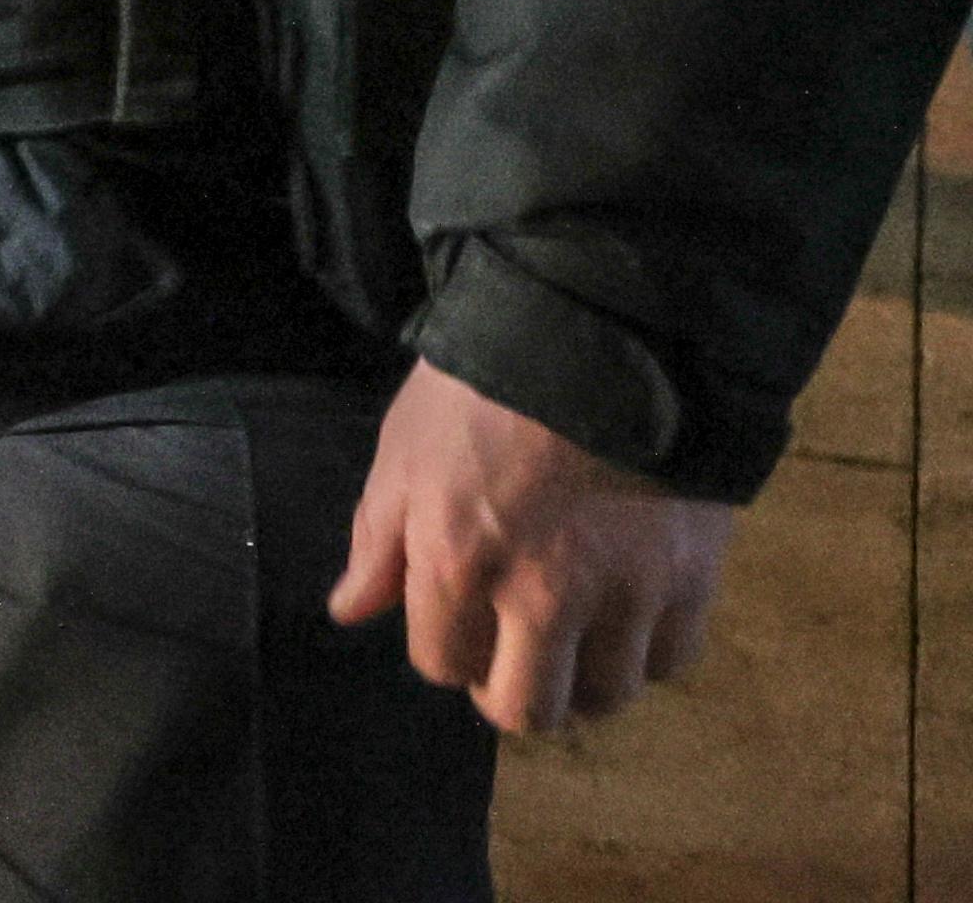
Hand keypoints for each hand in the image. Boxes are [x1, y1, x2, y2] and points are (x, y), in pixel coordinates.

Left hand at [331, 359, 733, 734]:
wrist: (601, 332)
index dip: (442, 646)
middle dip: (508, 691)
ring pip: (606, 697)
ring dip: (582, 681)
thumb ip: (378, 542)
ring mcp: (625, 593)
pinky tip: (628, 617)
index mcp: (459, 563)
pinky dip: (648, 653)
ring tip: (572, 642)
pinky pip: (672, 661)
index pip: (441, 664)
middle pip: (528, 710)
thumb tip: (350, 611)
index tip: (453, 620)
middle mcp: (544, 596)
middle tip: (512, 656)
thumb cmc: (482, 385)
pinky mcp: (692, 578)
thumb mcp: (404, 450)